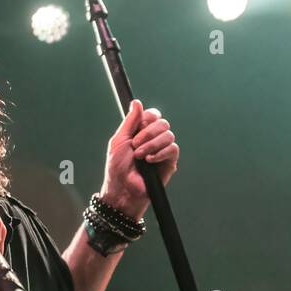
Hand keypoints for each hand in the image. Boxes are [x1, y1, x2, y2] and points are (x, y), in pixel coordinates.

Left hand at [100, 99, 178, 217]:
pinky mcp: (169, 162)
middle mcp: (154, 139)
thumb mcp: (119, 140)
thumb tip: (137, 102)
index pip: (154, 115)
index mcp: (142, 132)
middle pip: (163, 123)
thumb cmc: (117, 167)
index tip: (139, 125)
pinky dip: (160, 152)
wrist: (122, 188)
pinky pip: (173, 148)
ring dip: (151, 144)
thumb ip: (129, 121)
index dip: (149, 117)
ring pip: (169, 135)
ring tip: (140, 156)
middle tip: (135, 146)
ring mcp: (163, 150)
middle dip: (147, 133)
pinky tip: (149, 161)